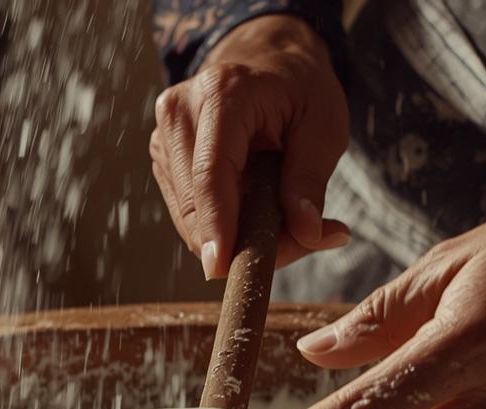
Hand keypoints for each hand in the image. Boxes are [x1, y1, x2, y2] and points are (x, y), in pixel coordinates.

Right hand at [150, 14, 351, 279]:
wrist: (266, 63)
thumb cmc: (299, 90)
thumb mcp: (324, 126)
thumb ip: (311, 181)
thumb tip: (307, 235)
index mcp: (222, 94)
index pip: (210, 173)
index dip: (216, 225)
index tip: (220, 268)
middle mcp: (180, 112)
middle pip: (196, 202)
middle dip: (240, 240)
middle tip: (295, 244)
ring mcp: (163, 136)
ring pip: (188, 216)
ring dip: (233, 235)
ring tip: (280, 218)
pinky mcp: (162, 158)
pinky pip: (188, 212)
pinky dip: (221, 226)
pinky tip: (252, 209)